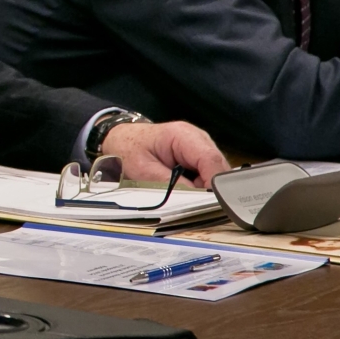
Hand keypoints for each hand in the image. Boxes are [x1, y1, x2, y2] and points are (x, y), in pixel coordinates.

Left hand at [100, 120, 229, 189]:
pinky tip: (186, 188)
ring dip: (205, 188)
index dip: (214, 183)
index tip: (211, 203)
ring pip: (216, 173)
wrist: (121, 139)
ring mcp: (201, 147)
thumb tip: (196, 198)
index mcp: (184, 135)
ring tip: (184, 192)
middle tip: (194, 202)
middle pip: (218, 168)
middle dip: (211, 188)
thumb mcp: (143, 170)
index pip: (210, 159)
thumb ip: (170, 184)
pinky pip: (208, 175)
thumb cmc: (129, 149)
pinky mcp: (199, 157)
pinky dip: (200, 186)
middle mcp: (198, 139)